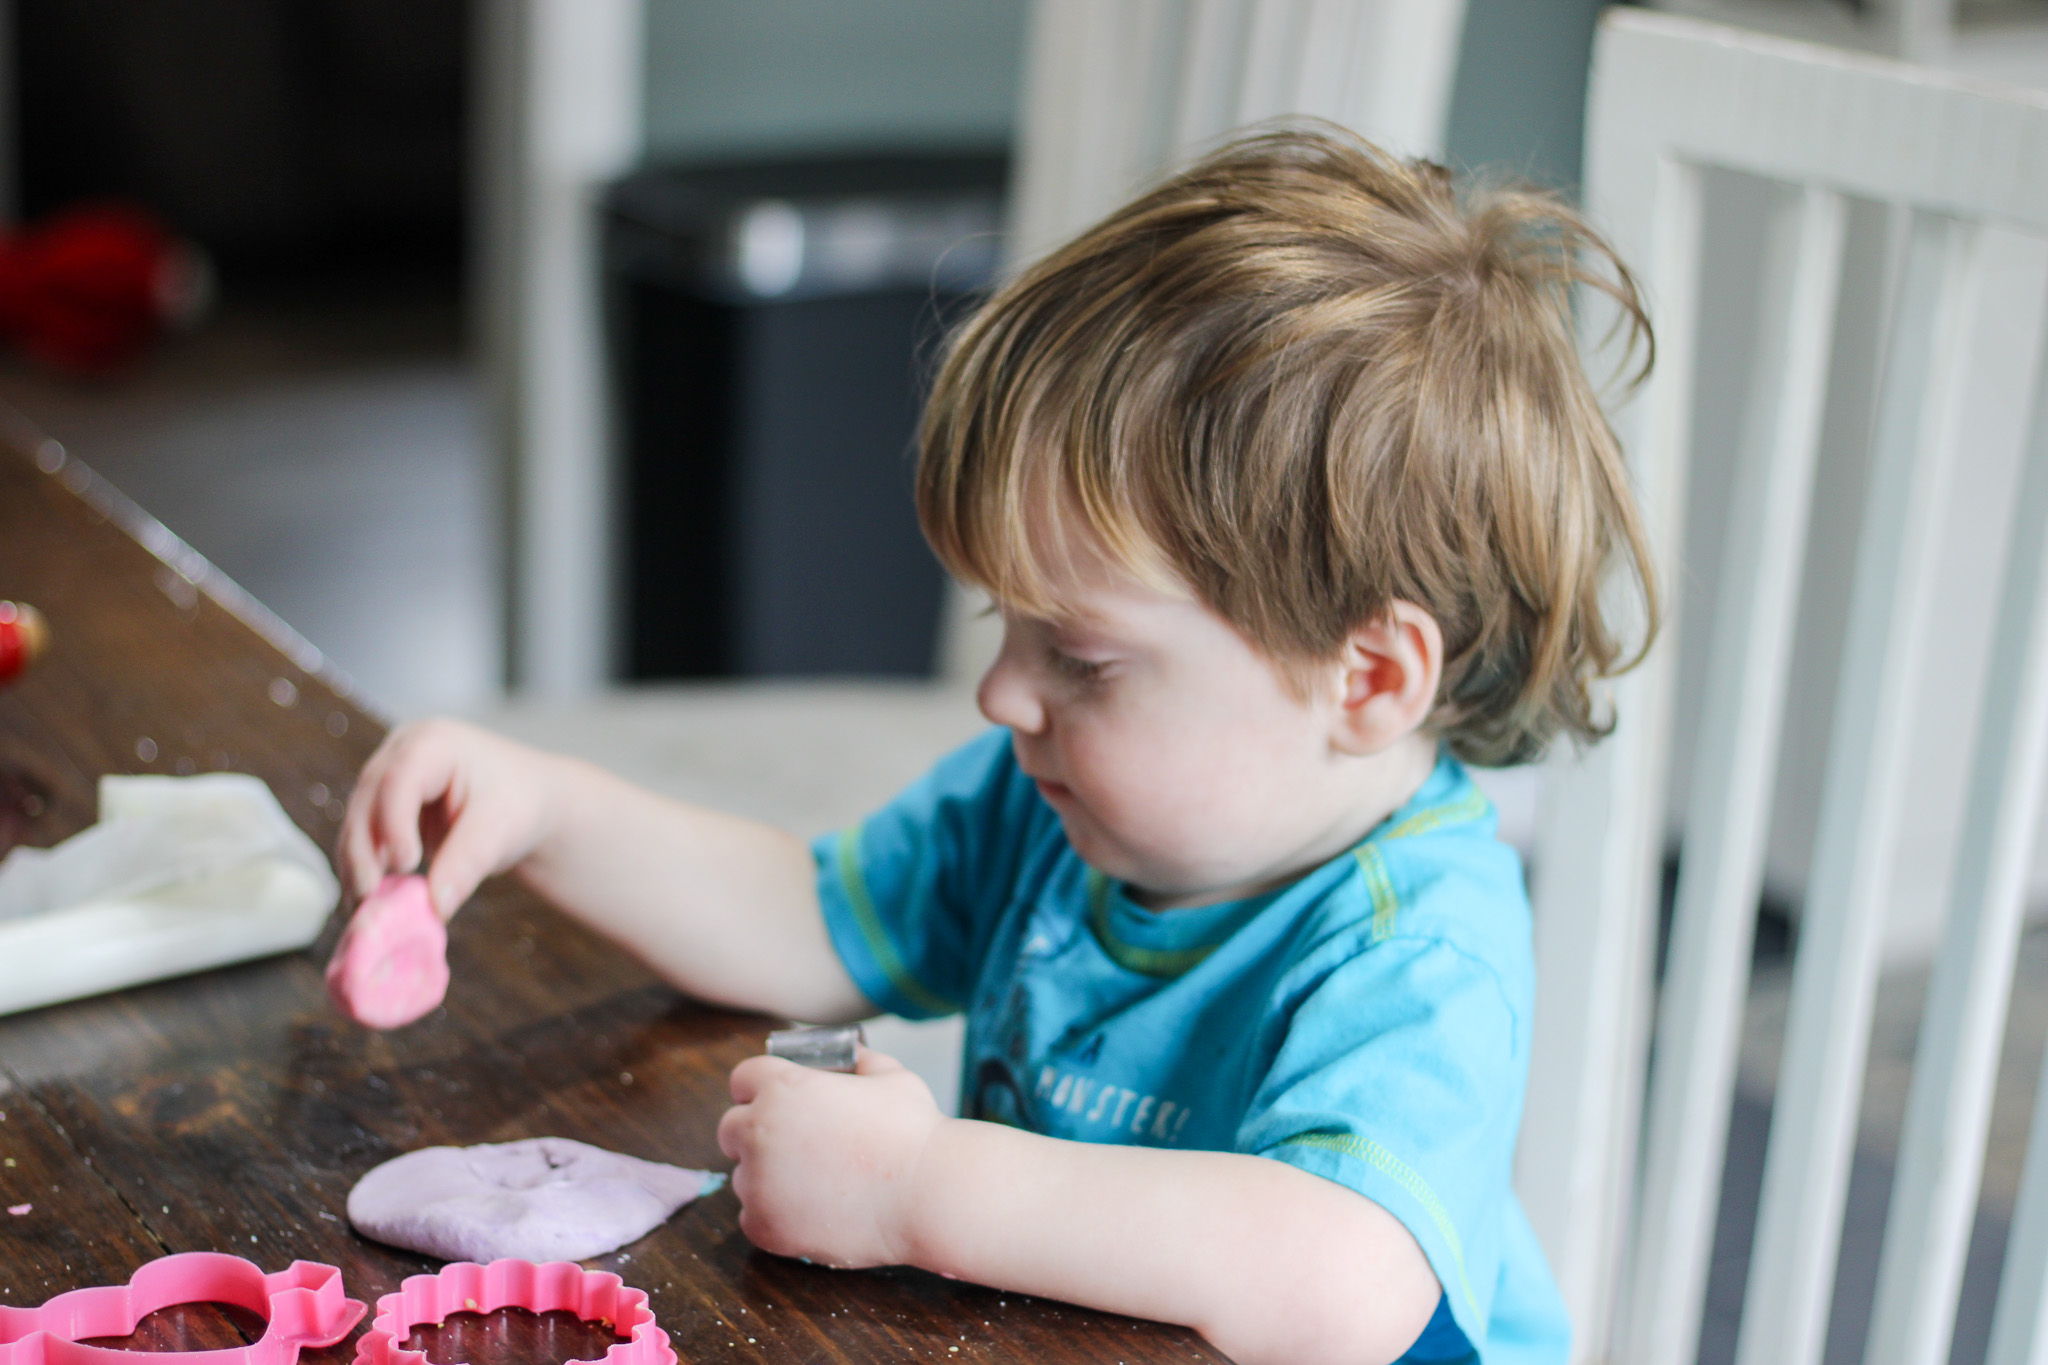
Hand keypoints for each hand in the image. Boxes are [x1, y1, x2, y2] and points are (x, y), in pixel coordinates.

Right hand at [339, 719, 565, 917]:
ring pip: (358, 821)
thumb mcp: (499, 831)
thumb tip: (434, 908)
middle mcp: (402, 752)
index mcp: (434, 743)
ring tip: (364, 908)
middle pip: (368, 800)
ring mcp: (388, 775)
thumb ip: (465, 865)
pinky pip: (364, 837)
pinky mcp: (384, 803)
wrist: (527, 803)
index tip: (406, 864)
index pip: (400, 780)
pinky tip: (367, 901)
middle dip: (363, 851)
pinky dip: (364, 869)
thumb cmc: (518, 804)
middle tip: (369, 896)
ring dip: (356, 866)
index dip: (394, 822)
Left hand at [717, 1047, 945, 1268]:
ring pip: (743, 1176)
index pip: (743, 1079)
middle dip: (754, 1134)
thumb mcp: (892, 1076)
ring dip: (766, 1178)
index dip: (759, 1089)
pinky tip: (809, 1211)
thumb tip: (853, 1056)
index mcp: (783, 1087)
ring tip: (814, 1184)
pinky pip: (752, 1216)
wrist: (927, 1194)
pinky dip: (774, 1216)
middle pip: (730, 1128)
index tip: (773, 1102)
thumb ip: (862, 1061)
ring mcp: (758, 1181)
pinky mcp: (764, 1225)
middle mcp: (759, 1130)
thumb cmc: (912, 1132)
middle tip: (793, 1147)